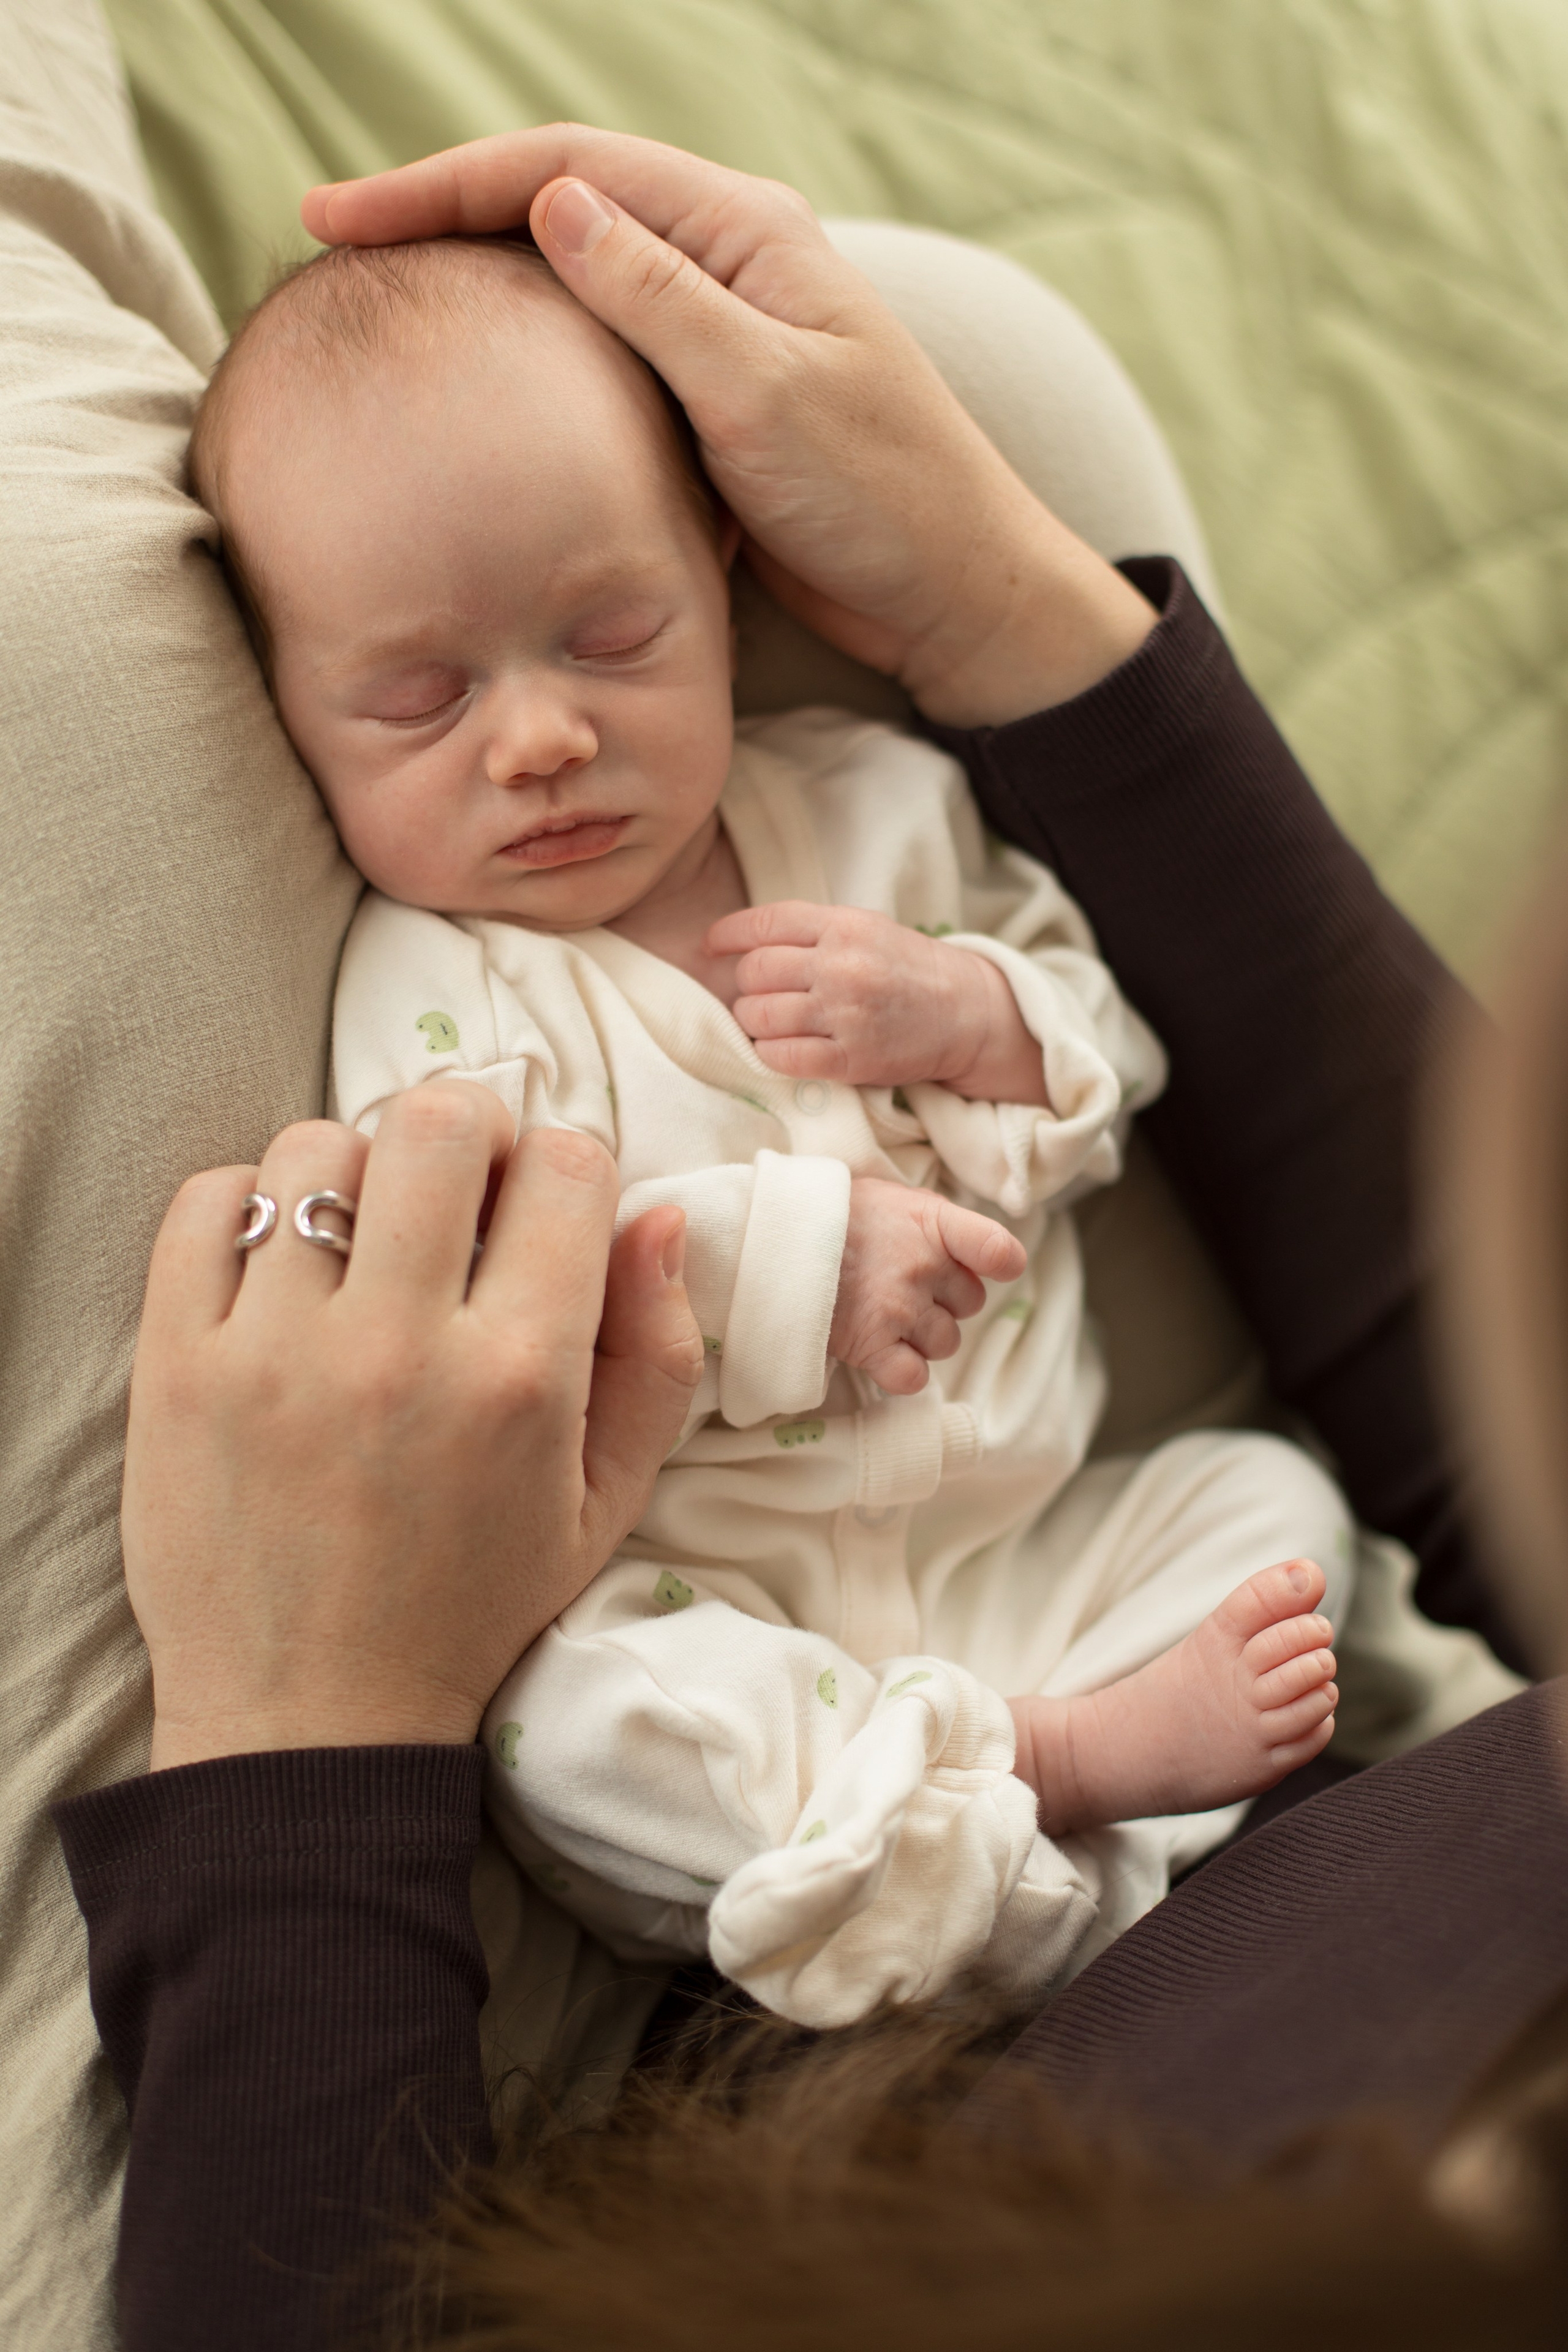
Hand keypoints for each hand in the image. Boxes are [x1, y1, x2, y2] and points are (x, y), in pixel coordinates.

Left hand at [124, 1084, 703, 1766]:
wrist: (312, 1715)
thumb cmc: (473, 1603)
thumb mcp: (608, 1500)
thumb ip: (659, 1355)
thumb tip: (659, 1215)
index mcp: (519, 1377)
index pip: (566, 1165)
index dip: (568, 1170)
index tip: (544, 1216)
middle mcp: (398, 1347)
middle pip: (441, 1120)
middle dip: (471, 1133)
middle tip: (460, 1194)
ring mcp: (273, 1349)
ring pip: (318, 1148)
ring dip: (357, 1171)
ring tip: (364, 1240)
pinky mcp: (176, 1362)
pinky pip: (205, 1200)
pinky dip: (247, 1203)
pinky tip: (282, 1264)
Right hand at [301, 129, 1154, 725]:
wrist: (956, 598)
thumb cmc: (887, 497)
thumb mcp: (765, 394)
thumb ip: (661, 299)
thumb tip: (553, 203)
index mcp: (743, 233)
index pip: (565, 171)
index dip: (443, 185)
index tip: (338, 216)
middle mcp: (725, 265)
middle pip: (555, 210)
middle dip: (441, 222)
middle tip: (332, 255)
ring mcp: (715, 334)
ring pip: (569, 286)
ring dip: (477, 287)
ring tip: (377, 309)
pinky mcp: (709, 406)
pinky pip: (597, 361)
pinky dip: (526, 362)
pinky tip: (468, 388)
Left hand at [710, 900, 1047, 1103]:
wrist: (963, 1012)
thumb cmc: (904, 967)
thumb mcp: (863, 928)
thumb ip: (808, 930)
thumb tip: (738, 942)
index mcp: (843, 925)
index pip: (763, 925)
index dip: (727, 935)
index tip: (711, 946)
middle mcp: (842, 966)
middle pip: (753, 972)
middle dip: (747, 985)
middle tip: (762, 993)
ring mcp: (845, 1014)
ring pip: (758, 1015)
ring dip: (754, 1021)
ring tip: (773, 1021)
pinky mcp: (850, 1059)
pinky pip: (780, 1056)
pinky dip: (769, 1053)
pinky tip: (782, 1047)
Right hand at [830, 1177, 1025, 1393]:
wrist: (769, 1238)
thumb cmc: (828, 1213)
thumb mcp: (886, 1195)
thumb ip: (927, 1217)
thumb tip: (958, 1240)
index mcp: (932, 1221)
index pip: (999, 1251)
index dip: (999, 1263)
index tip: (987, 1267)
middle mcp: (924, 1266)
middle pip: (970, 1303)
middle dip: (944, 1300)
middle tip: (904, 1287)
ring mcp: (900, 1307)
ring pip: (945, 1343)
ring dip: (922, 1336)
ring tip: (884, 1316)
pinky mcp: (872, 1345)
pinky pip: (914, 1377)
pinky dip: (903, 1372)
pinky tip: (882, 1353)